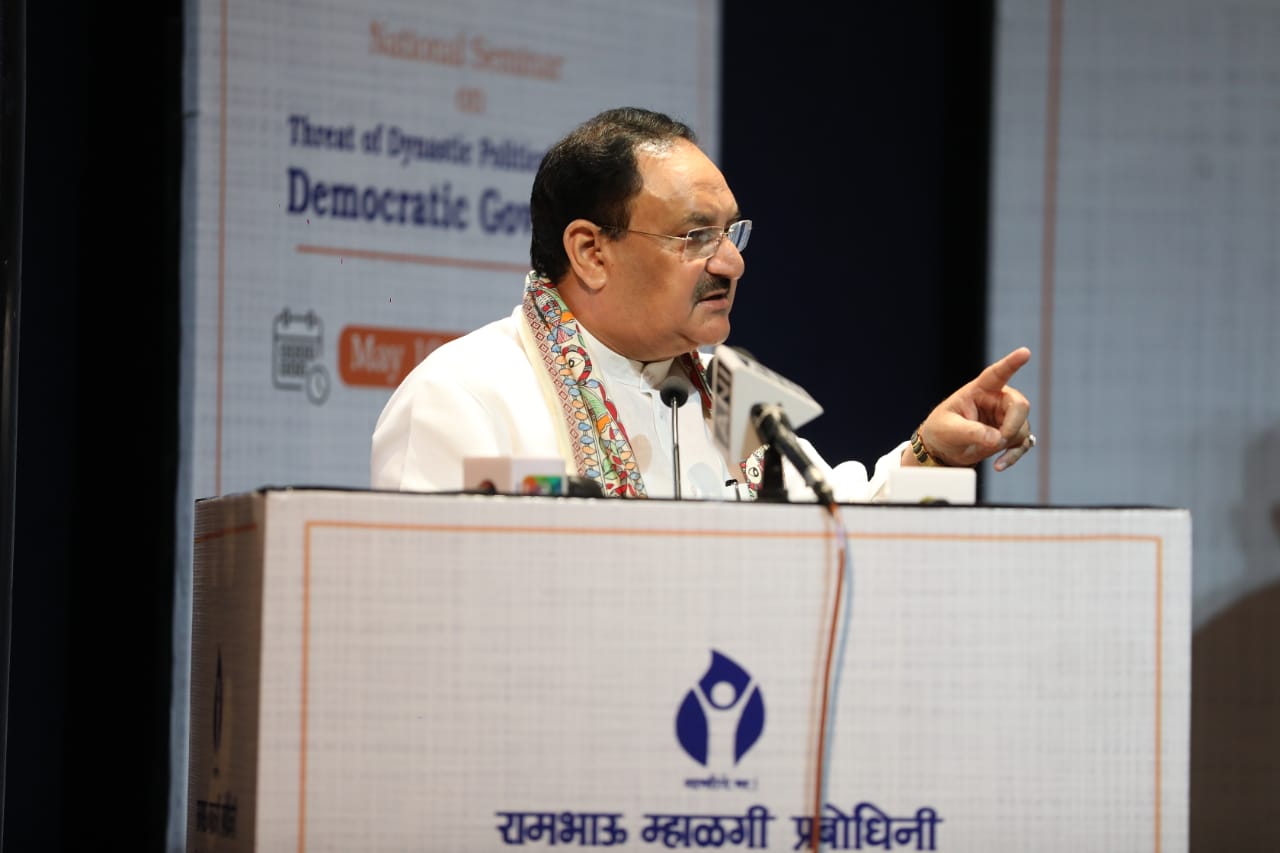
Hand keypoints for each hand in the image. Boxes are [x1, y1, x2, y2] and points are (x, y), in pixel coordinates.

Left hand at [909, 347, 1034, 471]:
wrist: (942, 449)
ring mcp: (1004, 418)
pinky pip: (1022, 443)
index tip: (1025, 352)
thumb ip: (972, 432)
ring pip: (1022, 426)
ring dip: (1008, 442)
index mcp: (979, 390)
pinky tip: (999, 465)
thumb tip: (998, 440)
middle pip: (1020, 405)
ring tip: (986, 449)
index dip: (1012, 363)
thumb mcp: (949, 430)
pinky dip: (1013, 455)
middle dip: (1012, 424)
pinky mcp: (1008, 435)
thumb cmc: (941, 430)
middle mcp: (996, 400)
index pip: (997, 373)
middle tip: (998, 440)